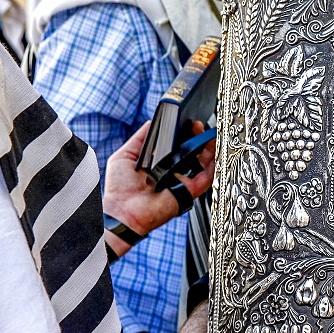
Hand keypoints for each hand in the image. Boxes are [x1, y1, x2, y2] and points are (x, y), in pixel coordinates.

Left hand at [102, 121, 215, 252]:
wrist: (122, 211)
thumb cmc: (120, 188)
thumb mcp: (125, 155)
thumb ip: (140, 139)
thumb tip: (153, 122)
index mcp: (160, 163)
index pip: (176, 145)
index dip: (183, 133)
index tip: (186, 121)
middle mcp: (173, 172)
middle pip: (192, 152)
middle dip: (197, 137)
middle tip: (199, 125)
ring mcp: (182, 181)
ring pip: (203, 163)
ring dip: (208, 147)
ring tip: (209, 133)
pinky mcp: (189, 191)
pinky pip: (206, 177)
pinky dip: (213, 164)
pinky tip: (213, 149)